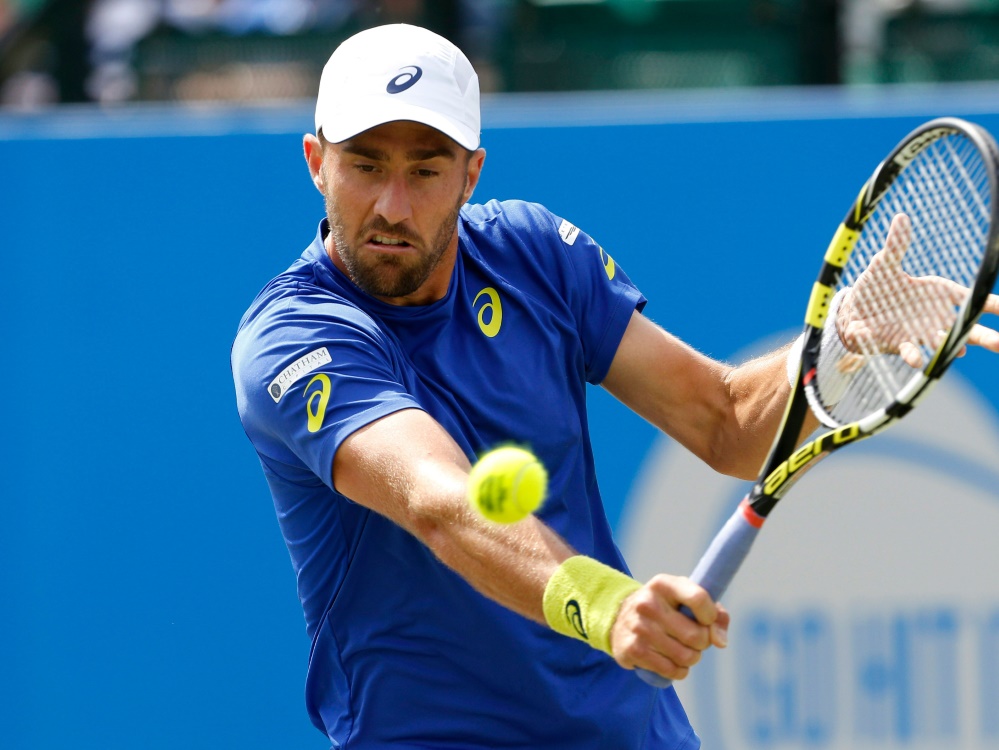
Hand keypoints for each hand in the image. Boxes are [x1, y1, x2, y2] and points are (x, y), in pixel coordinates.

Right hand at [609, 574, 727, 681]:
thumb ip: (715, 614)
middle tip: (693, 638)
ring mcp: (639, 628)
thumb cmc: (665, 608)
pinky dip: (678, 671)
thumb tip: (720, 641)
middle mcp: (648, 604)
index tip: (707, 620)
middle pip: (696, 636)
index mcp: (663, 584)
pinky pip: (671, 671)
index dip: (711, 615)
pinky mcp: (633, 650)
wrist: (620, 618)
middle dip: (702, 642)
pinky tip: (672, 662)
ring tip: (682, 649)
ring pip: (686, 657)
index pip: (699, 599)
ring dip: (691, 658)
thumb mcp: (686, 599)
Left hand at [837, 213, 998, 367]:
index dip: (992, 304)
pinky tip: (917, 359)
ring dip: (951, 348)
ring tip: (959, 353)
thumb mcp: (883, 265)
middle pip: (965, 328)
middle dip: (984, 336)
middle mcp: (935, 317)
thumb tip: (901, 218)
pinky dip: (913, 355)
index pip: (972, 299)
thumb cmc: (876, 287)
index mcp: (938, 293)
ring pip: (942, 344)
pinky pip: (910, 352)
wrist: (853, 312)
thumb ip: (896, 246)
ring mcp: (920, 333)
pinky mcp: (900, 345)